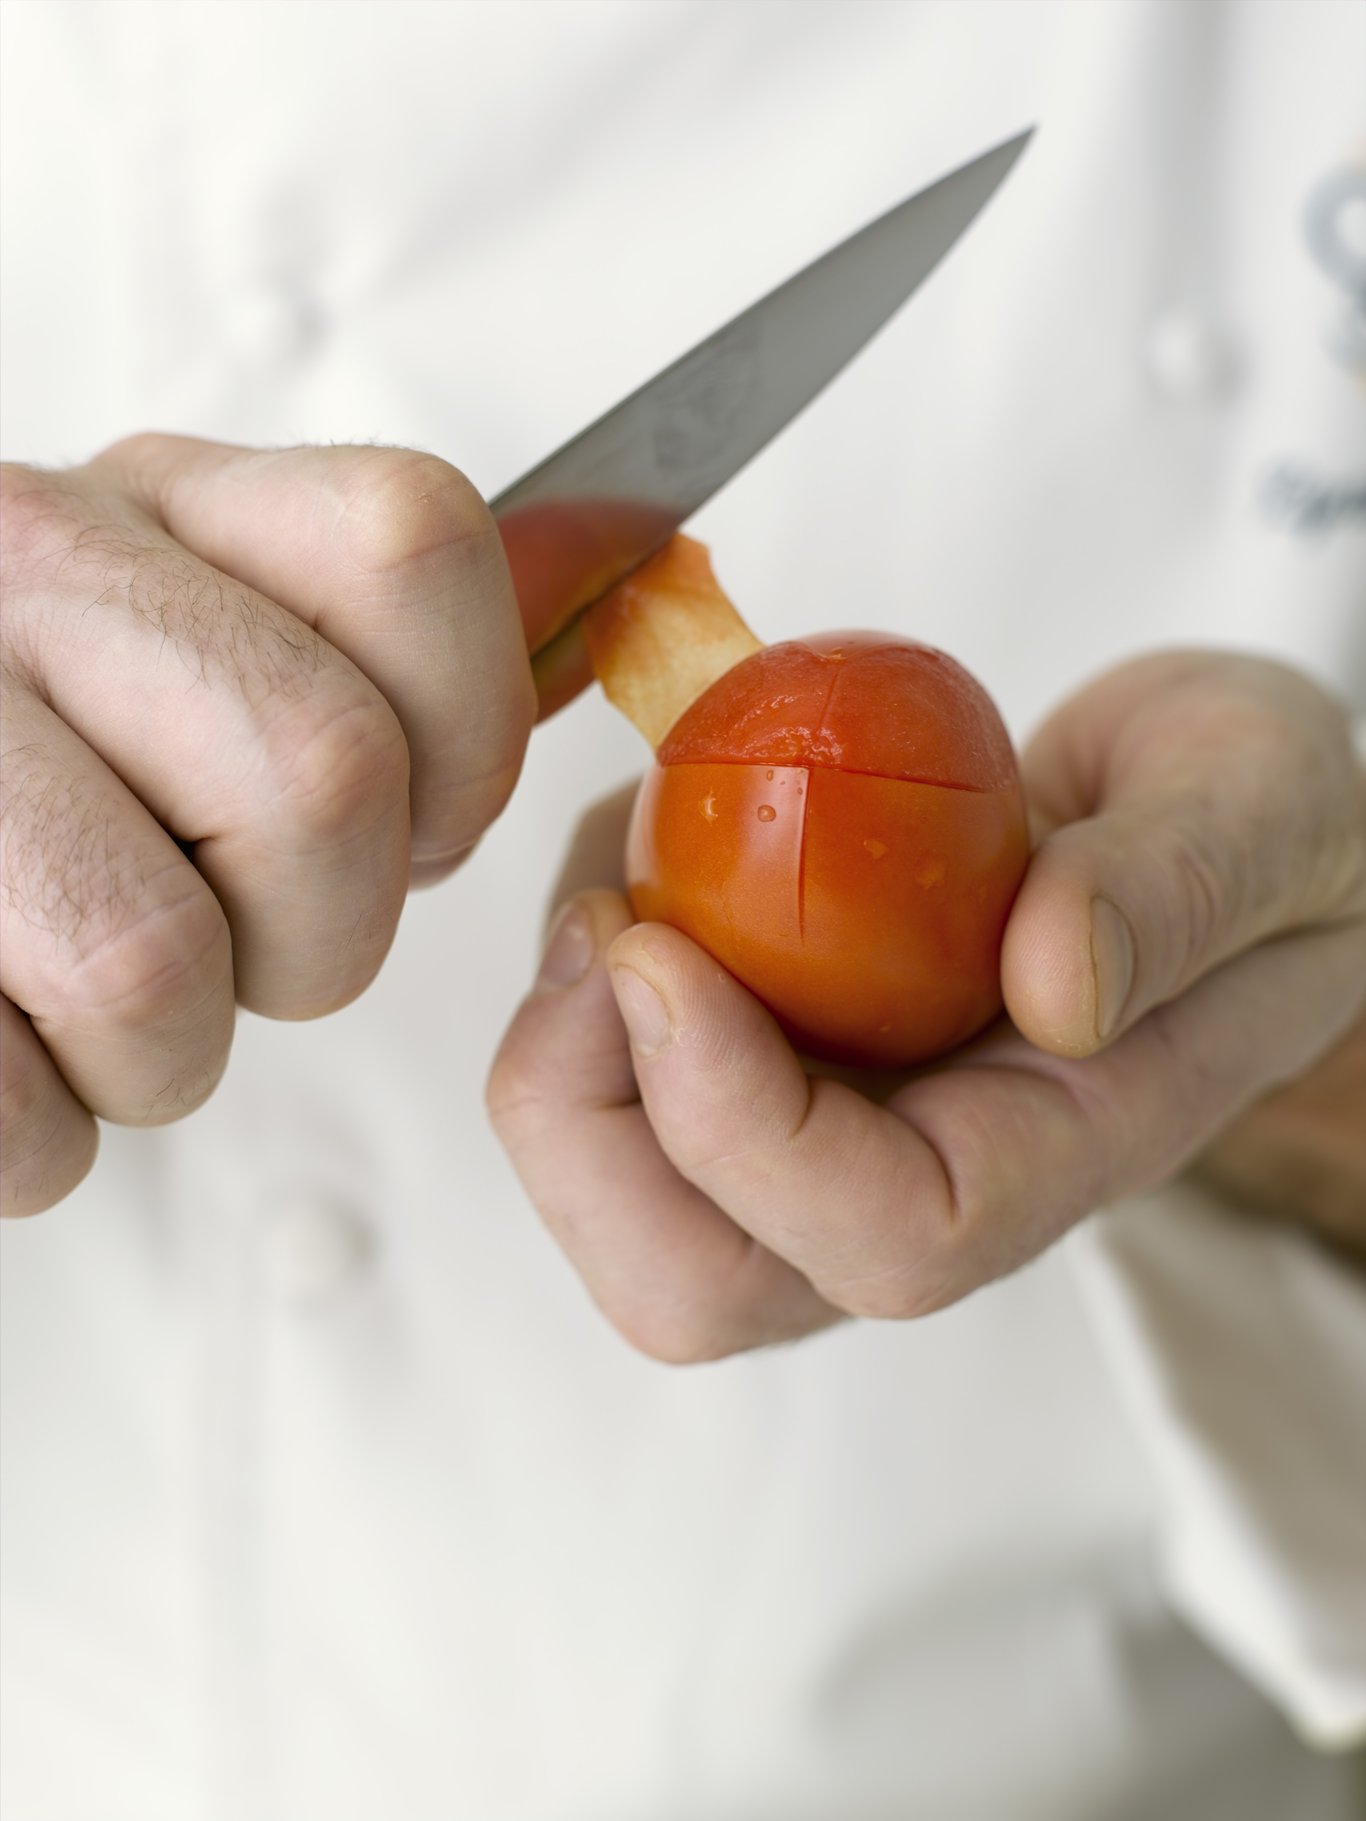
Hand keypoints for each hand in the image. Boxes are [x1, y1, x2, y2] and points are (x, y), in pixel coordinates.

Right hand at [2, 436, 534, 1215]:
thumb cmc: (33, 763)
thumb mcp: (203, 638)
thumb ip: (372, 632)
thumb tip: (613, 558)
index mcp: (161, 509)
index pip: (415, 544)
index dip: (468, 734)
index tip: (422, 824)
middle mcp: (24, 565)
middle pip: (322, 777)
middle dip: (320, 936)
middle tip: (233, 943)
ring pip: (157, 961)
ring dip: (161, 1058)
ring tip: (99, 1010)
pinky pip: (6, 1105)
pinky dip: (31, 1139)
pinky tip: (2, 1053)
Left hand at [488, 652, 1365, 1360]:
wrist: (1195, 807)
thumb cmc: (1254, 812)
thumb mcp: (1263, 803)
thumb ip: (1182, 886)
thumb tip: (1052, 983)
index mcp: (1062, 1146)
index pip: (885, 1237)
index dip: (738, 1131)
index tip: (658, 951)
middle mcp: (925, 1176)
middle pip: (702, 1283)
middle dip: (587, 1131)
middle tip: (599, 926)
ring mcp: (837, 1132)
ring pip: (633, 1208)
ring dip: (558, 1053)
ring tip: (614, 865)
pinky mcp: (776, 1067)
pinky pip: (615, 1087)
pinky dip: (574, 980)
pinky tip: (634, 847)